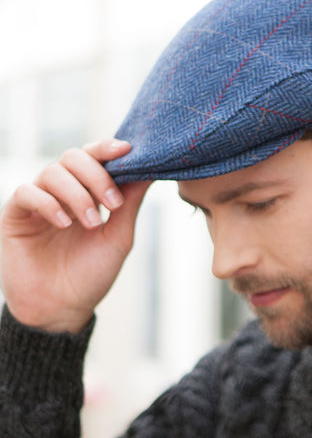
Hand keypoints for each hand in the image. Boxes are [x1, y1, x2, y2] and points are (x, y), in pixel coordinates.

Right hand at [0, 139, 151, 332]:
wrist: (62, 308)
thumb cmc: (92, 273)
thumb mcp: (118, 236)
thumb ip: (130, 202)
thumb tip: (150, 170)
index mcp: (87, 192)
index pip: (94, 157)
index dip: (107, 149)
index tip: (127, 150)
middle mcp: (61, 191)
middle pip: (73, 157)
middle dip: (96, 175)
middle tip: (112, 203)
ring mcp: (38, 201)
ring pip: (52, 172)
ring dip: (77, 194)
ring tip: (91, 222)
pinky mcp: (15, 215)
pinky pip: (26, 192)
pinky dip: (48, 203)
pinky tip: (64, 224)